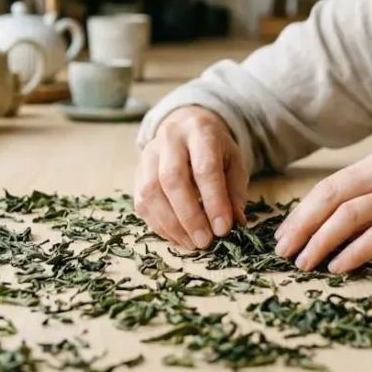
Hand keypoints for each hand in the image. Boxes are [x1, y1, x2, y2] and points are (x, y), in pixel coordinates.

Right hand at [134, 106, 249, 249]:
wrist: (188, 128)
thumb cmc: (215, 150)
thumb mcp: (234, 163)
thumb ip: (235, 192)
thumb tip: (235, 223)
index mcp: (200, 131)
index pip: (205, 168)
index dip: (214, 201)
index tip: (223, 229)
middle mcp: (170, 138)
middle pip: (172, 179)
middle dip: (189, 216)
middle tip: (204, 241)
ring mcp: (148, 154)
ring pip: (151, 191)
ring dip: (171, 224)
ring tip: (191, 243)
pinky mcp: (137, 172)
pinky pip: (141, 203)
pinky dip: (159, 225)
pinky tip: (177, 237)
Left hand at [272, 148, 371, 272]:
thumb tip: (336, 221)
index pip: (330, 185)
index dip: (302, 211)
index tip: (285, 235)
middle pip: (331, 198)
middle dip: (302, 226)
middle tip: (283, 252)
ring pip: (349, 216)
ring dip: (321, 242)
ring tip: (305, 263)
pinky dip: (354, 252)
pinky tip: (339, 267)